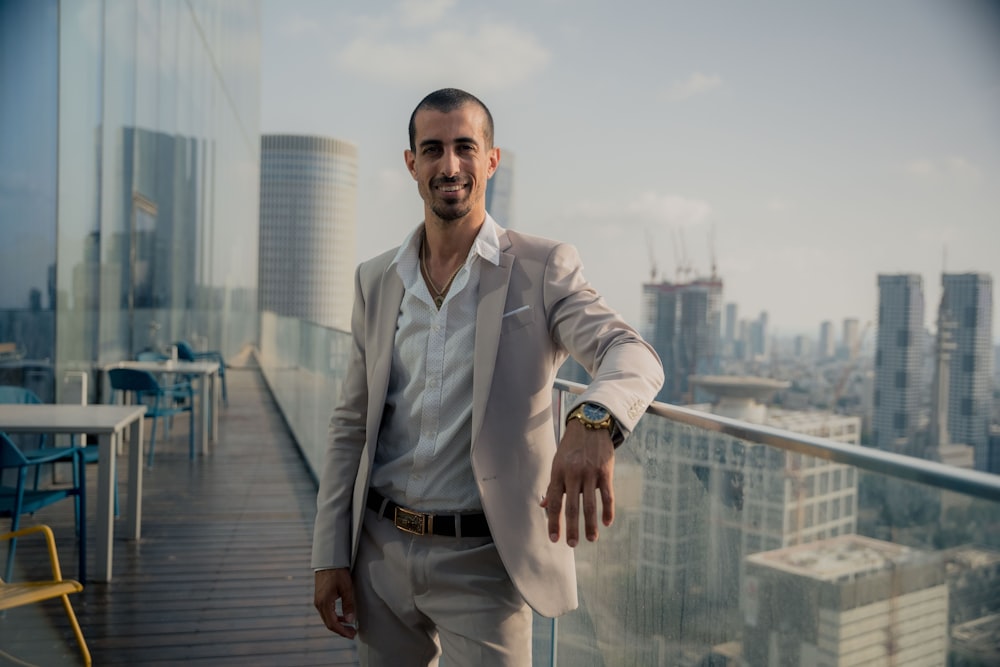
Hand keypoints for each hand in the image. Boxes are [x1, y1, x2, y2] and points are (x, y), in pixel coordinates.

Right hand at [314, 568, 356, 638]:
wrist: (328, 560)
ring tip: (349, 627)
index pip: (332, 624)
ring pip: (327, 618)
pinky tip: (343, 617)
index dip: (342, 631)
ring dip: (338, 624)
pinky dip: (335, 617)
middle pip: (329, 623)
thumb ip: (348, 605)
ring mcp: (318, 601)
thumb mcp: (346, 588)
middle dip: (341, 630)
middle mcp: (319, 604)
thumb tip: (350, 620)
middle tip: (352, 633)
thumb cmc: (337, 572)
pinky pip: (327, 612)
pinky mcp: (320, 598)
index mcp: (324, 603)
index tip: (352, 635)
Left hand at [541, 420, 614, 546]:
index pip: (554, 502)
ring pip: (590, 504)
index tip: (554, 538)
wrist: (591, 424)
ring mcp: (590, 473)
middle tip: (572, 544)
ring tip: (591, 539)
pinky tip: (607, 523)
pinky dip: (607, 511)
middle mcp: (573, 474)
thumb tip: (544, 506)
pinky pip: (607, 495)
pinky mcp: (606, 471)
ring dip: (590, 524)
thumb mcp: (558, 463)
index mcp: (558, 472)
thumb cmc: (572, 447)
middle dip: (571, 528)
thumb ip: (553, 485)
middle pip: (571, 506)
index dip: (553, 521)